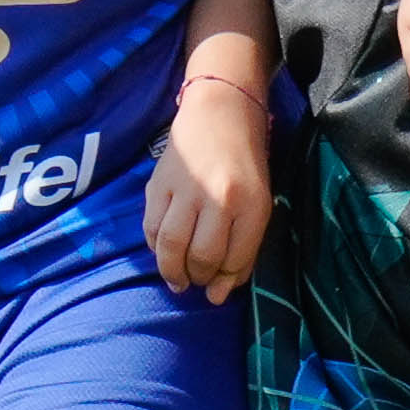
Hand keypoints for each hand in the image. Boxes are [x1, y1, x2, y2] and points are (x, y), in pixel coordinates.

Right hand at [143, 75, 270, 300]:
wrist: (220, 113)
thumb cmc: (245, 164)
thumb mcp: (259, 204)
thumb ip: (243, 251)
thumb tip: (218, 296)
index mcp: (251, 203)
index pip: (235, 258)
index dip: (224, 280)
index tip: (217, 286)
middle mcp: (219, 197)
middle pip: (202, 256)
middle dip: (198, 277)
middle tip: (196, 280)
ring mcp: (186, 189)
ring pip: (171, 246)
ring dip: (172, 271)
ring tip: (178, 278)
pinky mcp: (158, 183)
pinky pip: (151, 228)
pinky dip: (155, 247)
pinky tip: (164, 250)